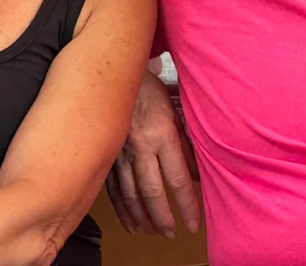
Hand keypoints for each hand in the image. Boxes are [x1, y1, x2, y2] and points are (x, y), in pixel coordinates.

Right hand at [106, 69, 201, 238]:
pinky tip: (128, 219)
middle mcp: (140, 147)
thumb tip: (198, 172)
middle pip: (152, 192)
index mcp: (161, 135)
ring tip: (151, 232)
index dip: (187, 205)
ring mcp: (120, 151)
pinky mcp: (107, 152)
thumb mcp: (175, 112)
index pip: (178, 179)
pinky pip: (113, 186)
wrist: (114, 73)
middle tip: (172, 233)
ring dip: (141, 217)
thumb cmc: (148, 88)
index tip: (194, 222)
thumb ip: (187, 144)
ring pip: (130, 194)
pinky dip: (121, 207)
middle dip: (163, 218)